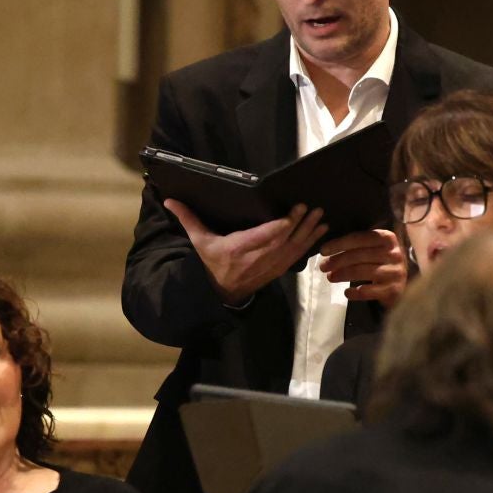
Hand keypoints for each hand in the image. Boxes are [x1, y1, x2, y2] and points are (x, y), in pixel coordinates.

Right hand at [164, 200, 327, 304]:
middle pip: (283, 241)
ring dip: (309, 233)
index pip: (262, 237)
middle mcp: (257, 259)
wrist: (220, 292)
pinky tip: (320, 231)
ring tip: (322, 217)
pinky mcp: (277, 270)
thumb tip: (170, 200)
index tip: (292, 214)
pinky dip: (309, 244)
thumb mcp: (199, 241)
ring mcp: (269, 266)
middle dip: (299, 225)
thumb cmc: (211, 262)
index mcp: (237, 249)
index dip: (279, 227)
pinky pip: (296, 257)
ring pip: (293, 249)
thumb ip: (188, 218)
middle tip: (312, 208)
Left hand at [318, 229, 407, 305]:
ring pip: (362, 271)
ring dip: (342, 274)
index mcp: (387, 238)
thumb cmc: (382, 263)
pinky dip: (355, 293)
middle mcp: (394, 253)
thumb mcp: (375, 249)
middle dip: (337, 261)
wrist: (402, 285)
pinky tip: (346, 293)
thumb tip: (328, 248)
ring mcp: (395, 272)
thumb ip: (358, 244)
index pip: (359, 238)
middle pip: (359, 255)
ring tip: (330, 277)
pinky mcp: (393, 290)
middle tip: (323, 266)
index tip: (322, 251)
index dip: (339, 244)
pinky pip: (368, 291)